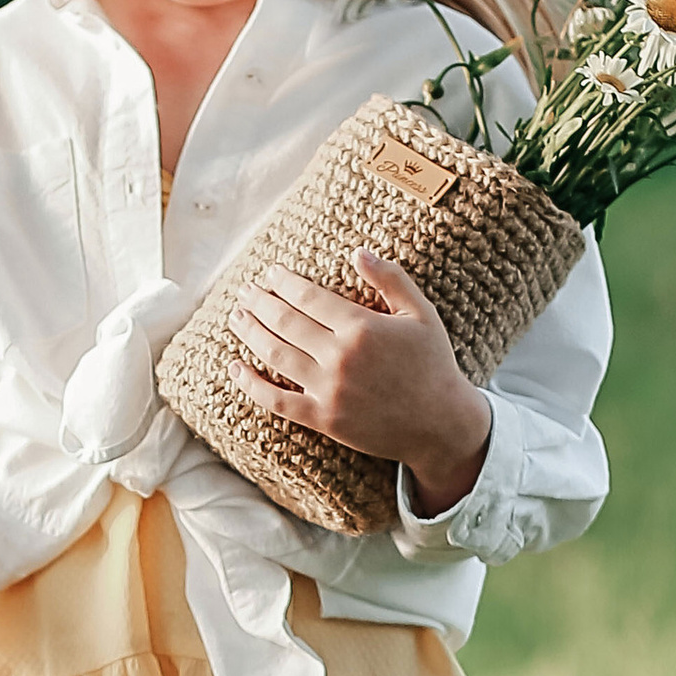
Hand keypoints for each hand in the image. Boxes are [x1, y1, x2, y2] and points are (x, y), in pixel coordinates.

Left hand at [227, 249, 492, 515]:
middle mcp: (340, 357)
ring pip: (275, 354)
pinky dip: (251, 384)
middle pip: (284, 321)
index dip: (283, 282)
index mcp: (362, 327)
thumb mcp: (421, 314)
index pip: (308, 296)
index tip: (270, 273)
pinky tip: (234, 367)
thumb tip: (358, 251)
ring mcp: (328, 390)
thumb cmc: (433, 364)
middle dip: (260, 302)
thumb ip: (391, 279)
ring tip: (237, 316)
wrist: (440, 424)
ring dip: (250, 332)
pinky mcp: (323, 419)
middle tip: (245, 291)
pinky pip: (276, 400)